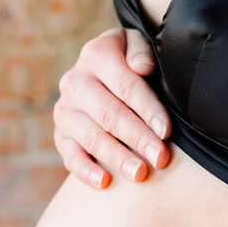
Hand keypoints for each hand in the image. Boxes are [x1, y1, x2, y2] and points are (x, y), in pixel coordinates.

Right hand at [54, 27, 170, 188]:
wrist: (102, 69)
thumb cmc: (130, 58)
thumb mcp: (138, 44)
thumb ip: (142, 52)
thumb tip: (142, 68)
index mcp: (97, 54)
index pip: (126, 85)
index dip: (148, 110)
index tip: (166, 131)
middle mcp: (75, 81)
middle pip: (110, 114)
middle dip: (137, 138)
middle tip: (160, 158)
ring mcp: (65, 109)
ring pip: (92, 137)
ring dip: (117, 157)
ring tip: (140, 174)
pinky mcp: (60, 133)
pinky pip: (69, 155)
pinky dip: (85, 170)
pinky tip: (104, 182)